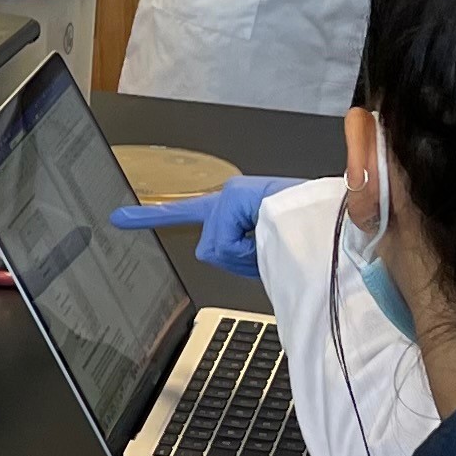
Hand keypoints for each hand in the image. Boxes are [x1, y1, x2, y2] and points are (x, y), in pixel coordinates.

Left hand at [109, 174, 303, 278]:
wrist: (338, 224)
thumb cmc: (309, 238)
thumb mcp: (267, 254)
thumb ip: (239, 255)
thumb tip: (217, 256)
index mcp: (230, 210)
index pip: (184, 212)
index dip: (151, 216)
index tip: (117, 218)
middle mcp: (226, 197)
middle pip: (208, 251)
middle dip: (237, 261)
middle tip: (267, 250)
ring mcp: (230, 194)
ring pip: (216, 250)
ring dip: (247, 257)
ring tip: (274, 241)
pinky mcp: (235, 195)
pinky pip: (226, 242)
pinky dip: (248, 249)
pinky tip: (268, 234)